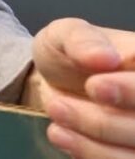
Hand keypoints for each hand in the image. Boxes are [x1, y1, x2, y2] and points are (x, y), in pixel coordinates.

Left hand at [30, 18, 134, 156]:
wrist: (54, 80)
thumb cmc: (70, 53)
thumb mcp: (64, 35)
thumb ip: (82, 40)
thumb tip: (106, 57)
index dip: (131, 90)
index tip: (94, 86)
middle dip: (105, 121)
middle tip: (59, 106)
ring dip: (94, 138)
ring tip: (56, 113)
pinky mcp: (130, 150)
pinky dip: (92, 153)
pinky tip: (60, 134)